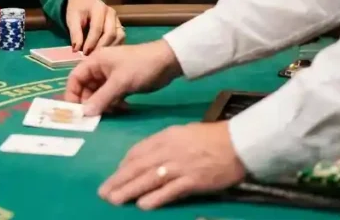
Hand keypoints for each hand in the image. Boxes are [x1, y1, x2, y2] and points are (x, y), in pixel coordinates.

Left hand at [64, 0, 124, 53]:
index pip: (97, 28)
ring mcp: (117, 19)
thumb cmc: (77, 10)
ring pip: (119, 37)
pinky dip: (114, 47)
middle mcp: (111, 13)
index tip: (84, 53)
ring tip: (98, 56)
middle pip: (111, 33)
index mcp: (99, 8)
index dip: (91, 42)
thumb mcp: (72, 19)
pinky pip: (120, 39)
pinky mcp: (120, 26)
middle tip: (92, 57)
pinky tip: (105, 54)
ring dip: (109, 48)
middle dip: (101, 47)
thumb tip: (76, 50)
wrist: (83, 1)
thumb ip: (75, 33)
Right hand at [65, 40, 181, 115]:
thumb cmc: (140, 66)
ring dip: (103, 105)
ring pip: (99, 94)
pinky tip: (124, 108)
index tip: (75, 111)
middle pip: (86, 88)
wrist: (167, 62)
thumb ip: (101, 98)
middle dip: (90, 102)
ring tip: (114, 111)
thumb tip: (84, 114)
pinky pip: (111, 97)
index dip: (72, 94)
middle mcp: (100, 69)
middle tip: (96, 116)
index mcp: (95, 61)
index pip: (75, 78)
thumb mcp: (120, 82)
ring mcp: (111, 77)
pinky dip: (114, 104)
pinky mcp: (122, 84)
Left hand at [98, 121, 245, 208]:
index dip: (123, 165)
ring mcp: (180, 166)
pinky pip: (170, 191)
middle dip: (118, 180)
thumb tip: (144, 157)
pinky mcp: (193, 181)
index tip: (114, 175)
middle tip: (103, 192)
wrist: (237, 143)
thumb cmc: (210, 138)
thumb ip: (162, 144)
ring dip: (129, 190)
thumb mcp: (181, 133)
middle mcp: (168, 151)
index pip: (137, 151)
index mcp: (165, 137)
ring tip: (114, 200)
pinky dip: (156, 198)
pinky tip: (143, 205)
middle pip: (138, 167)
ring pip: (149, 179)